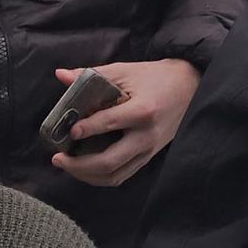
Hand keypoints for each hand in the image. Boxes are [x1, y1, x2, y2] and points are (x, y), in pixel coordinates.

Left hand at [50, 60, 199, 187]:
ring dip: (86, 175)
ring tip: (67, 165)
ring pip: (114, 175)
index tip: (70, 130)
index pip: (110, 124)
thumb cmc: (155, 77)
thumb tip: (61, 75)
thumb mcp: (125, 71)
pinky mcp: (148, 157)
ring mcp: (148, 151)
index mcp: (143, 111)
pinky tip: (84, 169)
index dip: (87, 129)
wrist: (189, 87)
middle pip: (109, 161)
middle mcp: (146, 136)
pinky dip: (100, 177)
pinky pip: (122, 175)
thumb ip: (91, 75)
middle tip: (58, 158)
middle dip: (79, 165)